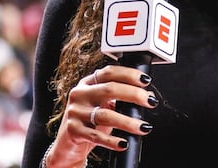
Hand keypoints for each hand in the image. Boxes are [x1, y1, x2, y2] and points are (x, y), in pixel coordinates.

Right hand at [43, 65, 157, 166]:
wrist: (67, 145)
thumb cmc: (88, 122)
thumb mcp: (102, 105)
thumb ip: (118, 97)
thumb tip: (146, 95)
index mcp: (87, 83)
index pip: (109, 72)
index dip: (129, 74)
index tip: (146, 81)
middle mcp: (79, 94)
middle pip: (109, 89)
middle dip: (134, 94)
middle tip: (150, 102)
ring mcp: (75, 112)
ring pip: (105, 115)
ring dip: (128, 122)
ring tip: (143, 127)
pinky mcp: (73, 130)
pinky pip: (96, 136)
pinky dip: (112, 140)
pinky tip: (123, 143)